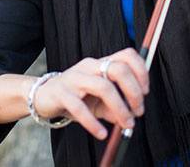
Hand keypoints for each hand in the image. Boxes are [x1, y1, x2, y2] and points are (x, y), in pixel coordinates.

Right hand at [32, 48, 148, 138]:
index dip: (141, 71)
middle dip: (134, 91)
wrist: (43, 96)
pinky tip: (101, 133)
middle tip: (139, 111)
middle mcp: (90, 66)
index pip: (127, 55)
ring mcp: (75, 77)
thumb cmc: (76, 95)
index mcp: (101, 63)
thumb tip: (131, 117)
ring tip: (126, 124)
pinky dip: (93, 122)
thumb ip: (115, 107)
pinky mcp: (61, 93)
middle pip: (119, 69)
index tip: (146, 91)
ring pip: (103, 87)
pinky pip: (79, 108)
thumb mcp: (99, 101)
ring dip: (119, 108)